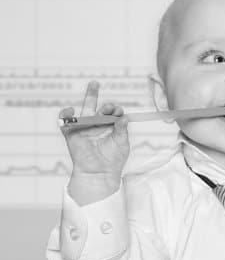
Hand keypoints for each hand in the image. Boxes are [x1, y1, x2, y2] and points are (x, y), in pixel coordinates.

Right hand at [61, 81, 129, 204]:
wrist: (100, 173)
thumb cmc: (113, 159)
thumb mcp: (122, 143)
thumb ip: (121, 130)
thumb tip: (123, 118)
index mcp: (109, 126)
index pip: (112, 112)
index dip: (115, 110)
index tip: (119, 113)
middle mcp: (96, 125)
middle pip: (94, 106)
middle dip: (93, 94)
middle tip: (97, 86)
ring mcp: (84, 129)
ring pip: (82, 111)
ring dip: (87, 103)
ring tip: (94, 98)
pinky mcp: (72, 135)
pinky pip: (65, 123)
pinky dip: (64, 115)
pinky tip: (69, 110)